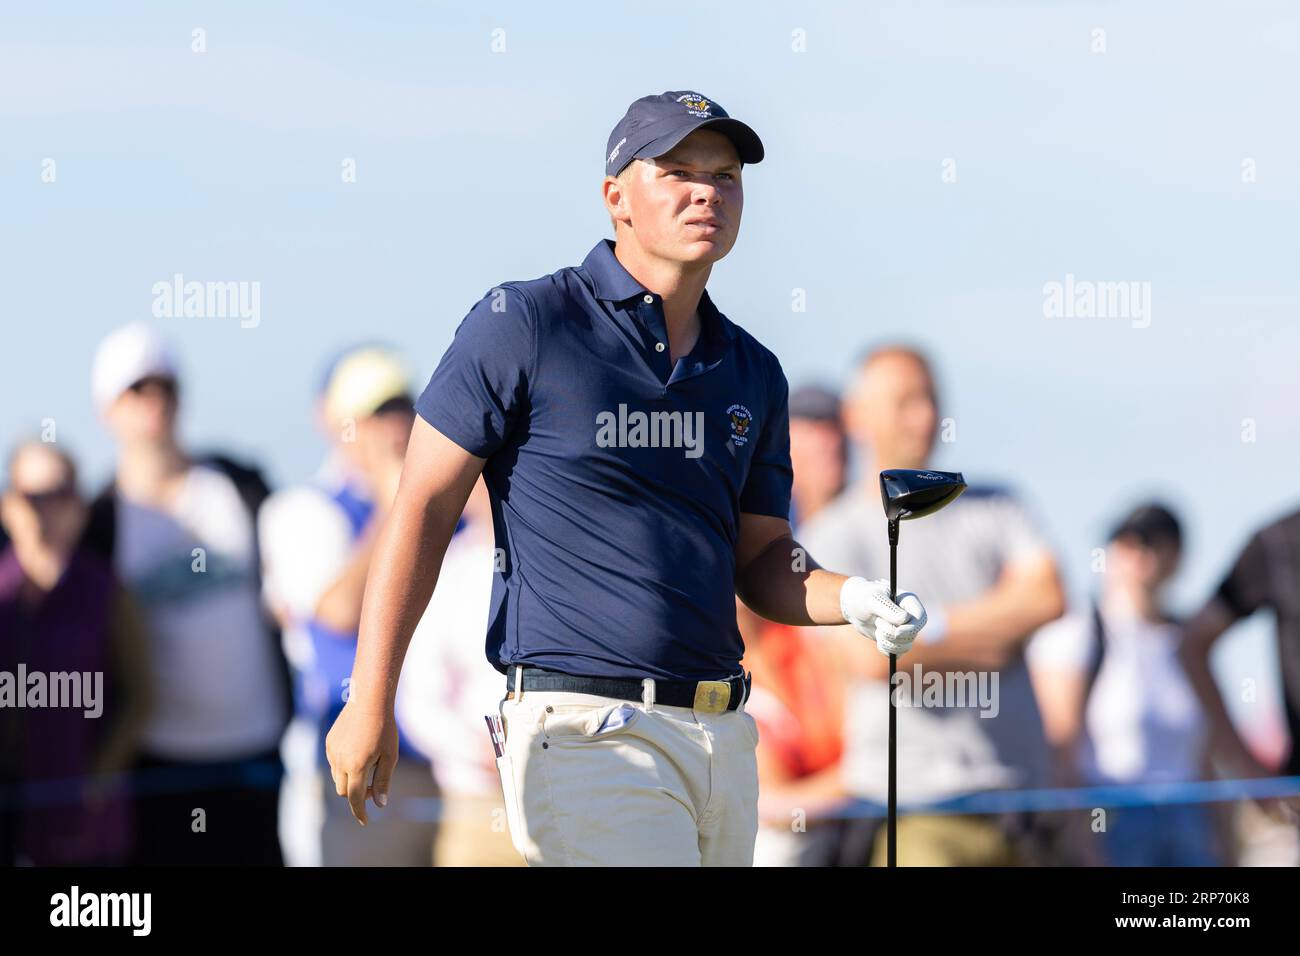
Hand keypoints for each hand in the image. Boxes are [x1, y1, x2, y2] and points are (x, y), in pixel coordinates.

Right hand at [325, 700, 400, 826]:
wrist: (369, 700)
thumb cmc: (384, 728)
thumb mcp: (390, 756)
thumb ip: (383, 781)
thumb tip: (379, 804)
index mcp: (356, 766)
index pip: (354, 798)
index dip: (359, 812)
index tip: (365, 821)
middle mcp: (339, 761)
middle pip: (344, 791)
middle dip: (357, 794)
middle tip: (373, 786)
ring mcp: (332, 751)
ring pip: (337, 778)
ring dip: (350, 780)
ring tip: (369, 766)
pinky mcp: (329, 743)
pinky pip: (334, 763)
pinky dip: (344, 766)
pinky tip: (359, 753)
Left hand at [839, 576, 926, 656]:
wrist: (853, 606)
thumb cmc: (863, 597)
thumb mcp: (873, 599)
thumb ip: (888, 609)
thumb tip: (905, 620)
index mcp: (909, 602)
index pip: (921, 619)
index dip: (912, 628)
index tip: (897, 632)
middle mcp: (910, 618)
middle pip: (912, 635)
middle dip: (892, 633)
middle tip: (877, 621)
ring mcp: (904, 630)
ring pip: (904, 646)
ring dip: (887, 641)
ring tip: (877, 626)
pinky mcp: (895, 641)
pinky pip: (896, 653)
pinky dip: (885, 648)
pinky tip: (877, 635)